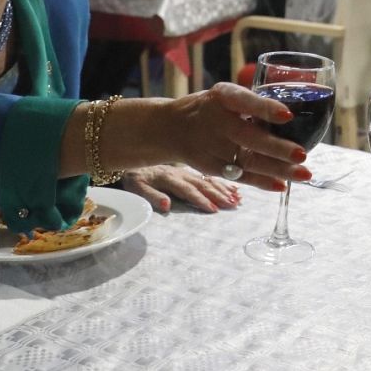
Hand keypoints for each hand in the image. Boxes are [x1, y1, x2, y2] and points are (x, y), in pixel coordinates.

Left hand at [122, 164, 240, 212]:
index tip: (214, 209)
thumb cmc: (135, 178)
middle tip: (233, 205)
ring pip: (208, 180)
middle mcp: (181, 173)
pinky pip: (208, 177)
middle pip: (203, 184)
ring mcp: (187, 171)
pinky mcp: (189, 172)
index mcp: (169, 178)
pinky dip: (222, 183)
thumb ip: (151, 196)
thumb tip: (167, 205)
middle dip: (219, 195)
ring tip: (237, 199)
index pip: (188, 190)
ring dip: (224, 189)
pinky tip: (234, 188)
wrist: (133, 160)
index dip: (201, 200)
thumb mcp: (136, 188)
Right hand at [157, 83, 310, 191]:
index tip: (287, 115)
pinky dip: (262, 182)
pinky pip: (240, 176)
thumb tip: (294, 117)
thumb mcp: (226, 96)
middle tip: (302, 154)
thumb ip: (253, 105)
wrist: (171, 128)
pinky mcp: (211, 166)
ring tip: (303, 174)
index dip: (265, 108)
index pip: (243, 101)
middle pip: (247, 137)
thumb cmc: (212, 108)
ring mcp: (211, 147)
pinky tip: (282, 185)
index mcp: (222, 97)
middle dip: (276, 148)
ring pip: (247, 161)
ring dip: (277, 169)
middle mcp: (215, 121)